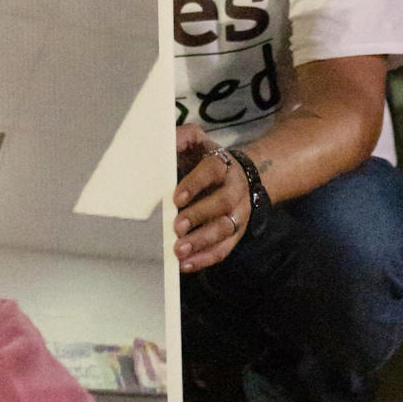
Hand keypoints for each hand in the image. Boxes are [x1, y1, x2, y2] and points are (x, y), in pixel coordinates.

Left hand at [173, 124, 249, 272]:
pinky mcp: (237, 233)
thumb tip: (163, 139)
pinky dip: (206, 258)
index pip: (212, 171)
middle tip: (176, 227)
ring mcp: (239, 213)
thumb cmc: (205, 159)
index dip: (195, 184)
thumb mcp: (196, 142)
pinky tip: (186, 264)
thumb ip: (181, 137)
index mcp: (223, 164)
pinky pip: (224, 249)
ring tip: (179, 250)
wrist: (237, 175)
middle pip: (223, 203)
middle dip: (199, 216)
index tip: (176, 197)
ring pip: (226, 229)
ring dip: (202, 241)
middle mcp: (235, 189)